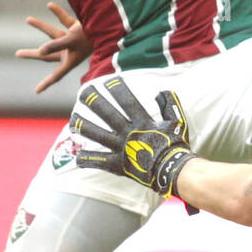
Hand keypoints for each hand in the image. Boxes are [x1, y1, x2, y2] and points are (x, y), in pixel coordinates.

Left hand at [15, 2, 91, 93]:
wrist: (109, 24)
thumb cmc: (91, 35)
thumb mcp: (72, 40)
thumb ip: (56, 45)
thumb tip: (41, 51)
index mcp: (70, 60)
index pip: (56, 75)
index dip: (46, 83)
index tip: (36, 91)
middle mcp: (70, 52)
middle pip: (47, 55)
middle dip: (33, 54)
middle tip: (18, 53)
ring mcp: (72, 40)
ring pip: (53, 34)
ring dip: (41, 26)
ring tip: (28, 20)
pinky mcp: (76, 28)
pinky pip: (64, 20)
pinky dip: (57, 13)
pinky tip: (49, 6)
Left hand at [72, 78, 195, 197]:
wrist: (172, 170)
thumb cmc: (176, 145)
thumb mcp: (177, 121)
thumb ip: (169, 104)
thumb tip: (160, 92)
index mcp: (142, 121)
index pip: (126, 101)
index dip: (117, 89)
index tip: (109, 81)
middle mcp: (128, 133)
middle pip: (106, 114)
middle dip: (93, 101)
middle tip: (83, 93)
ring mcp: (121, 149)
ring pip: (97, 135)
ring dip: (84, 127)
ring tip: (73, 120)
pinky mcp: (118, 165)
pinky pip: (99, 161)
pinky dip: (87, 160)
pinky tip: (77, 157)